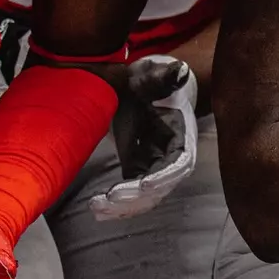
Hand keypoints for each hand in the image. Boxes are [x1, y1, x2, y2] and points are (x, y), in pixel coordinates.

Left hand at [90, 55, 198, 220]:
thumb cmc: (149, 80)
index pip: (180, 162)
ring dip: (124, 206)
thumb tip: (181, 71)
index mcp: (181, 134)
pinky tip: (98, 207)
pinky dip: (117, 204)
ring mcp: (156, 165)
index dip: (164, 176)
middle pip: (161, 186)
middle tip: (109, 198)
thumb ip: (164, 75)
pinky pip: (132, 194)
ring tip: (96, 207)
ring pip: (146, 196)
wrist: (141, 86)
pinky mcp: (140, 169)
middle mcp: (172, 155)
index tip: (144, 183)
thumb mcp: (153, 76)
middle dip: (136, 196)